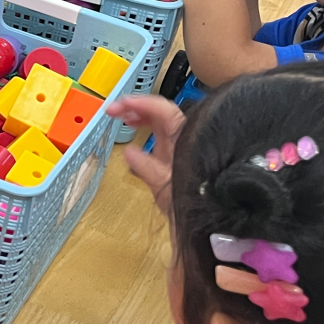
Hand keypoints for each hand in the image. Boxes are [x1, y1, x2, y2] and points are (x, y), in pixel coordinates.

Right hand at [113, 95, 184, 214]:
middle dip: (136, 107)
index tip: (122, 104)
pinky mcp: (174, 157)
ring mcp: (179, 148)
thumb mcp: (167, 188)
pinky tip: (134, 133)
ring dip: (139, 116)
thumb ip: (147, 169)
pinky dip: (144, 130)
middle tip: (114, 110)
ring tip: (122, 117)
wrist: (208, 220)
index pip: (163, 110)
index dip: (141, 103)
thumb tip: (130, 153)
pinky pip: (158, 136)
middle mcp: (182, 140)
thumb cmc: (196, 203)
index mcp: (183, 140)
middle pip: (160, 112)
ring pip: (159, 122)